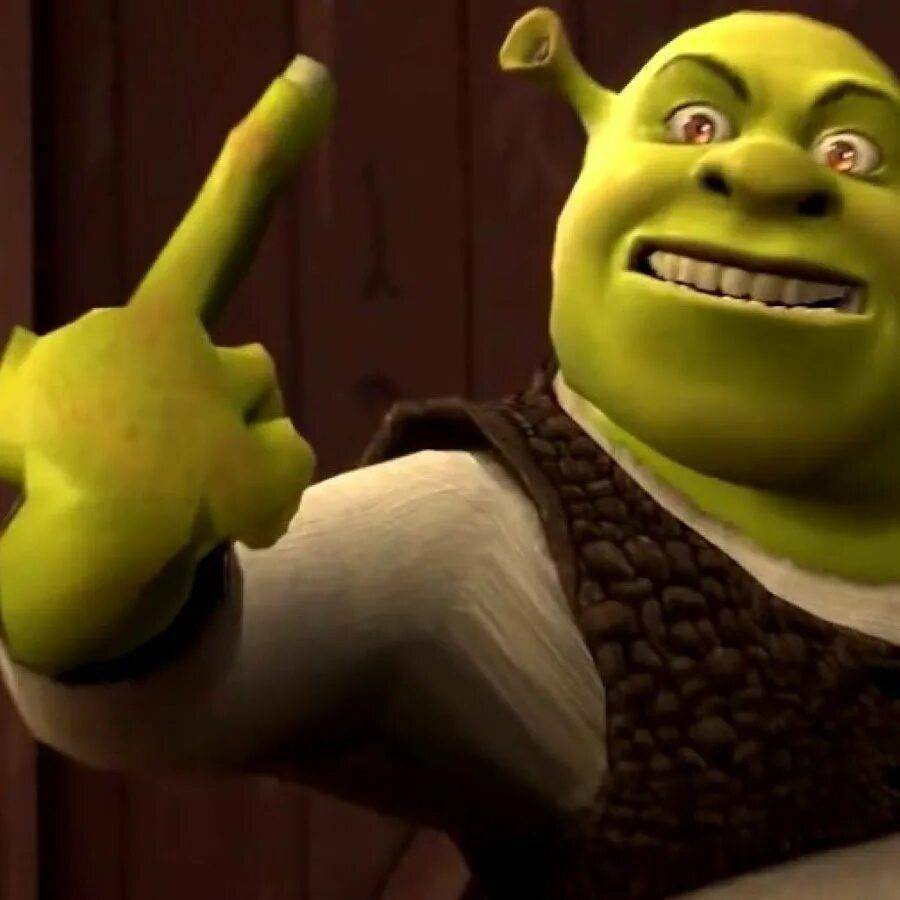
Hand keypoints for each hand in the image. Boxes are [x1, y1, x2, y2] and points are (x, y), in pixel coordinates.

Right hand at [0, 57, 334, 673]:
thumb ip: (35, 367)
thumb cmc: (43, 475)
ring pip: (270, 414)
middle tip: (164, 454)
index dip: (270, 152)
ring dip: (239, 446)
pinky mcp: (257, 471)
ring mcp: (228, 414)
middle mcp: (194, 354)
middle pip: (250, 370)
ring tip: (184, 487)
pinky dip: (267, 496)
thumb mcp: (21, 406)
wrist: (63, 564)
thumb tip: (29, 341)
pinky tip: (220, 519)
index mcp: (138, 329)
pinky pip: (290, 469)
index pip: (218, 228)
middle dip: (218, 409)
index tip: (314, 83)